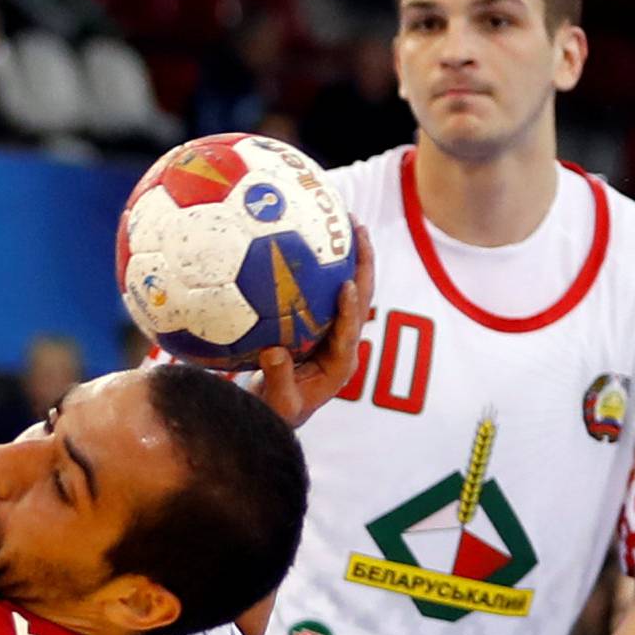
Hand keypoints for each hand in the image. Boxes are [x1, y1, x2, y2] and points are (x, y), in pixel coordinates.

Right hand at [248, 224, 373, 429]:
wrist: (277, 412)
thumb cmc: (277, 411)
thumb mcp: (277, 402)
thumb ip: (277, 378)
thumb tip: (272, 352)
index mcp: (339, 365)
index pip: (348, 332)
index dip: (349, 309)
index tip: (346, 285)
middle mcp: (343, 344)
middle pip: (361, 299)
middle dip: (363, 264)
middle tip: (358, 229)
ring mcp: (336, 332)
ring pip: (351, 290)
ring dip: (353, 257)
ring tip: (349, 222)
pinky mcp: (324, 324)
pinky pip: (329, 290)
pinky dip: (328, 265)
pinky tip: (317, 239)